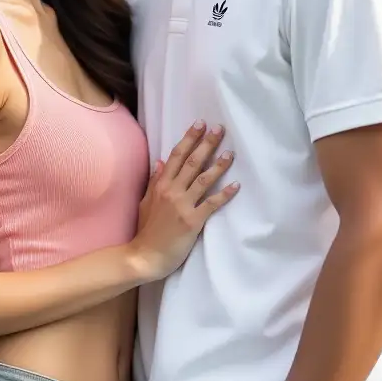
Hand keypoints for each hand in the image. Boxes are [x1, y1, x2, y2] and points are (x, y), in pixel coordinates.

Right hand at [128, 121, 238, 281]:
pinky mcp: (193, 221)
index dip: (189, 138)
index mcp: (160, 184)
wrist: (144, 256)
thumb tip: (160, 161)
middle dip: (207, 144)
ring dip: (219, 165)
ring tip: (230, 153)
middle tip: (220, 129)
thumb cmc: (145, 230)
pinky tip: (236, 186)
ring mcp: (183, 205)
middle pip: (192, 162)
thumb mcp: (145, 201)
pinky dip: (224, 194)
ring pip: (204, 179)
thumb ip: (154, 181)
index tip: (200, 124)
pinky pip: (211, 204)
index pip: (176, 155)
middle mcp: (172, 190)